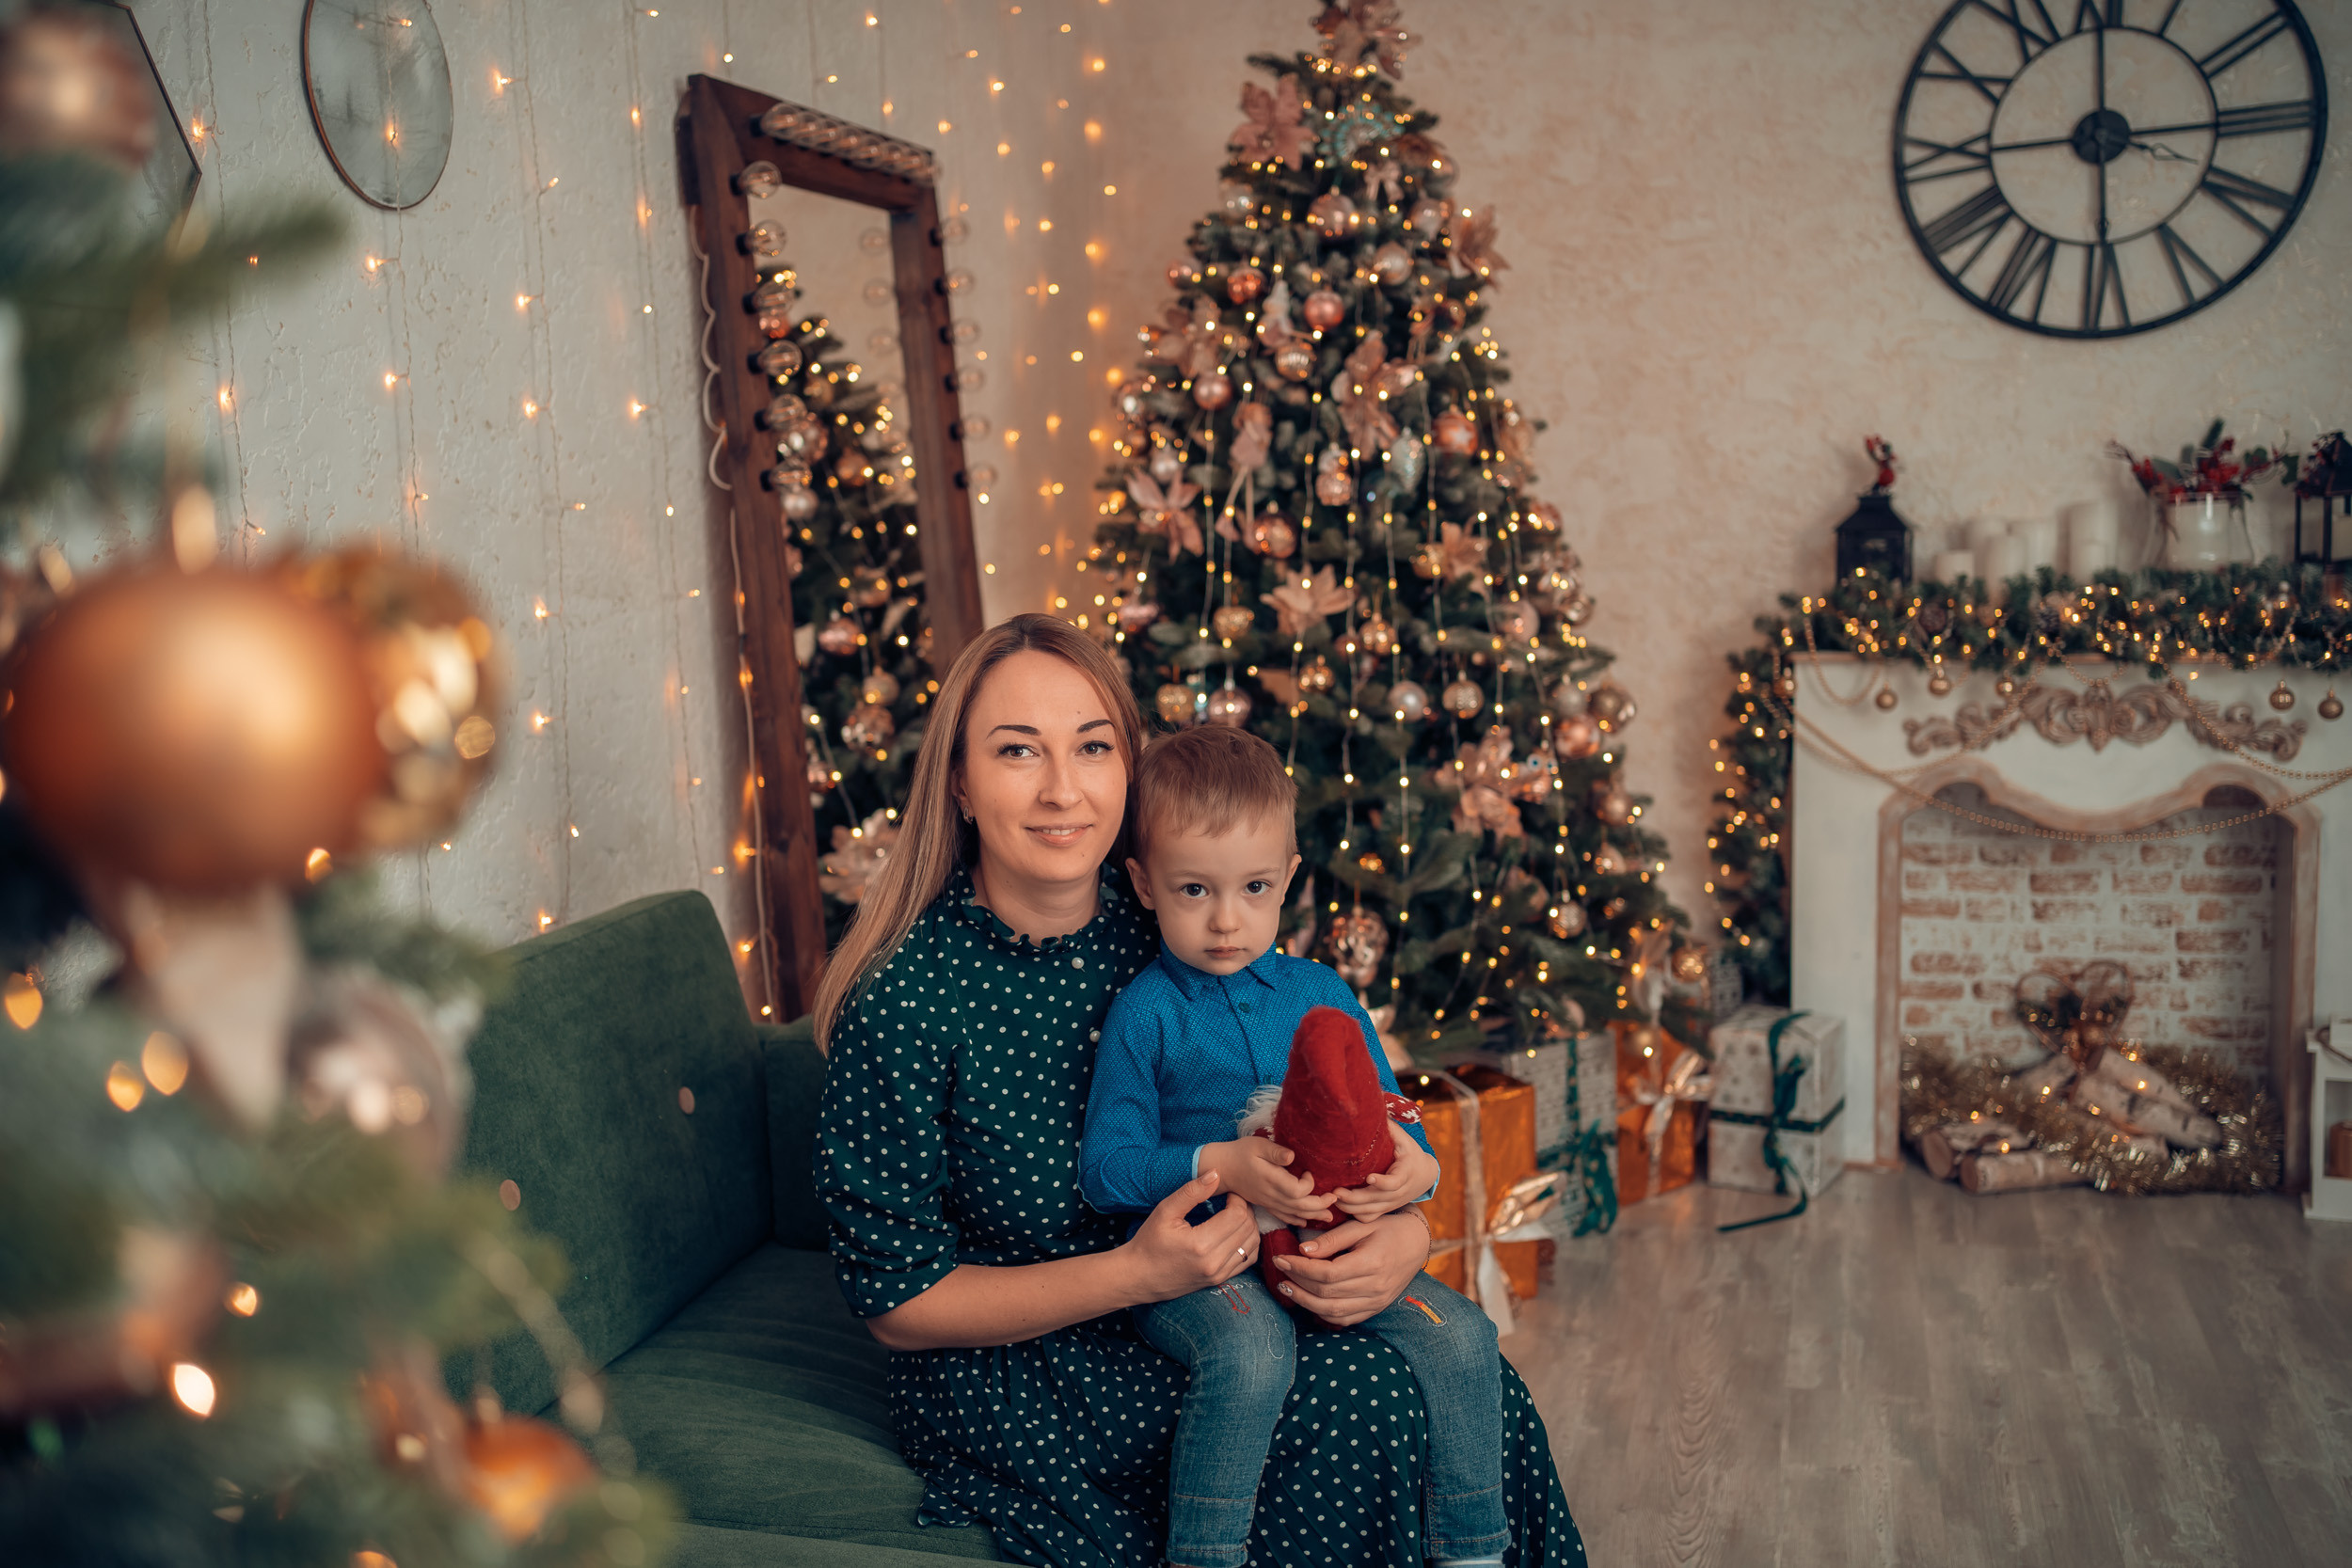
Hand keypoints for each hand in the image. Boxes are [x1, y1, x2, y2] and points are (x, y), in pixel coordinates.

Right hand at [1121, 1170, 1261, 1303]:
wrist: (1139, 1277)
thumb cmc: (1149, 1242)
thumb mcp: (1165, 1211)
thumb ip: (1192, 1192)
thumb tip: (1216, 1174)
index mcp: (1201, 1244)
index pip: (1237, 1215)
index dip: (1238, 1198)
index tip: (1228, 1191)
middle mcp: (1214, 1262)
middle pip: (1248, 1229)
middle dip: (1245, 1209)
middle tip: (1233, 1199)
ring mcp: (1219, 1274)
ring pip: (1252, 1244)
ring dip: (1249, 1225)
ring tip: (1235, 1213)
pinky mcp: (1220, 1280)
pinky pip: (1247, 1259)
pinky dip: (1248, 1242)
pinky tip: (1236, 1231)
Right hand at [1198, 1137, 1331, 1227]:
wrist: (1221, 1168)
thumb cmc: (1240, 1152)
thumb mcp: (1257, 1145)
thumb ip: (1275, 1152)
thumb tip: (1292, 1156)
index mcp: (1271, 1179)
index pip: (1296, 1191)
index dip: (1308, 1185)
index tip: (1309, 1173)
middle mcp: (1271, 1194)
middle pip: (1300, 1206)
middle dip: (1319, 1204)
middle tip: (1335, 1199)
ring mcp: (1268, 1202)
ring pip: (1294, 1214)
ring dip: (1313, 1215)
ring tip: (1329, 1215)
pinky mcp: (1266, 1204)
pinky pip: (1284, 1216)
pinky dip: (1297, 1220)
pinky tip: (1306, 1221)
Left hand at [1267, 1210, 1430, 1326]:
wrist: (1416, 1243)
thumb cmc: (1388, 1228)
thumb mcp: (1361, 1225)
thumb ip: (1332, 1239)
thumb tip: (1302, 1251)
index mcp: (1372, 1263)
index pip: (1327, 1274)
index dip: (1300, 1268)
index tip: (1281, 1257)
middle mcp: (1375, 1287)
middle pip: (1327, 1293)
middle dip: (1298, 1282)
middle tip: (1280, 1269)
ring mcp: (1376, 1302)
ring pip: (1333, 1311)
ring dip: (1305, 1301)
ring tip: (1287, 1287)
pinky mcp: (1375, 1309)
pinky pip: (1344, 1319)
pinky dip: (1323, 1313)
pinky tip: (1308, 1300)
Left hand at [1328, 1122, 1438, 1221]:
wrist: (1425, 1175)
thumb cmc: (1410, 1154)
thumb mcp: (1405, 1140)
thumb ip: (1391, 1128)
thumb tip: (1376, 1104)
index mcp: (1405, 1173)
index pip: (1395, 1182)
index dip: (1383, 1182)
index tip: (1370, 1178)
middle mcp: (1399, 1192)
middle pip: (1376, 1200)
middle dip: (1355, 1198)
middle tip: (1336, 1191)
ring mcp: (1391, 1203)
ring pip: (1370, 1212)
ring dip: (1350, 1207)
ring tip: (1333, 1198)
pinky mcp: (1385, 1209)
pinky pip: (1369, 1218)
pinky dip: (1355, 1215)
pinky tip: (1341, 1207)